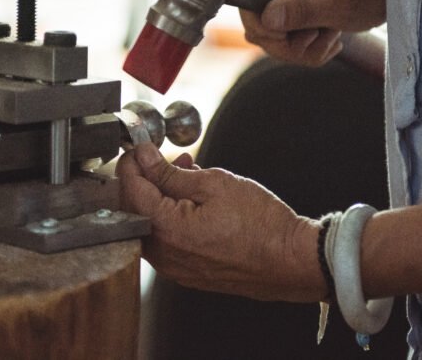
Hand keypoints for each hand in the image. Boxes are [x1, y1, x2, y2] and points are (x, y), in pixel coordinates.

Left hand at [117, 143, 323, 301]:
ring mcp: (174, 268)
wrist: (290, 261)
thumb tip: (146, 158)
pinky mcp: (185, 272)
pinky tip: (189, 199)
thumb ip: (171, 172)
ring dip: (158, 196)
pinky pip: (164, 240)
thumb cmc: (262, 225)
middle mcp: (164, 254)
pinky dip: (168, 216)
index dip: (131, 163)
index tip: (138, 148)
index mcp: (167, 230)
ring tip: (185, 172)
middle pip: (133, 209)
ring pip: (148, 224)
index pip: (130, 189)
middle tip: (161, 157)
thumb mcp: (215, 184)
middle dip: (143, 178)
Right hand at [240, 0, 385, 66]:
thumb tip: (266, 18)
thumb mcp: (340, 5)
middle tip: (321, 40)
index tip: (293, 37)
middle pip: (258, 28)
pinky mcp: (289, 2)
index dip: (264, 30)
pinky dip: (306, 44)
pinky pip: (284, 35)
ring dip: (303, 48)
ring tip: (330, 35)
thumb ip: (301, 10)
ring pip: (272, 37)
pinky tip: (327, 35)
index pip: (248, 4)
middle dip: (290, 47)